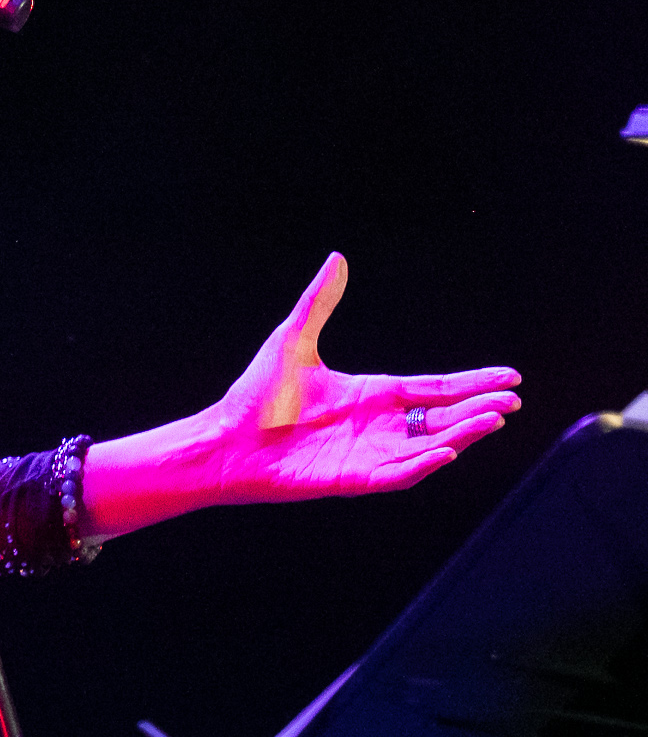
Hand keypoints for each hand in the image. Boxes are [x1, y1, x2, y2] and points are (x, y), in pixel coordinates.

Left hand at [82, 253, 521, 539]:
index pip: (435, 388)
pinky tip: (447, 450)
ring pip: (430, 445)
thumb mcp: (293, 340)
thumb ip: (319, 302)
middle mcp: (378, 425)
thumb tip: (337, 258)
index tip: (511, 377)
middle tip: (512, 401)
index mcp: (371, 394)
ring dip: (462, 434)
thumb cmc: (256, 395)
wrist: (225, 438)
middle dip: (478, 409)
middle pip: (442, 417)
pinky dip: (423, 463)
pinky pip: (398, 473)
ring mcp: (369, 453)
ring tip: (494, 419)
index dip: (472, 383)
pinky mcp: (354, 478)